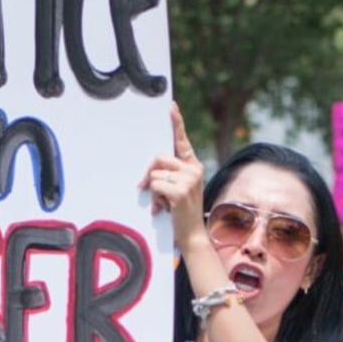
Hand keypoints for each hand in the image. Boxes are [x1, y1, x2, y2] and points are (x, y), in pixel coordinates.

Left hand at [138, 102, 204, 248]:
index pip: (182, 141)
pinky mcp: (181, 191)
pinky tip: (165, 207)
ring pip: (154, 173)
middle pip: (158, 158)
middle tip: (152, 190)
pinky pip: (154, 185)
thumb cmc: (180, 210)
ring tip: (164, 202)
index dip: (176, 123)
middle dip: (150, 173)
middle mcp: (194, 169)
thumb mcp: (175, 188)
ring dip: (153, 190)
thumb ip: (168, 175)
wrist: (191, 235)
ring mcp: (189, 179)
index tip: (170, 106)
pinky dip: (155, 198)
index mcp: (193, 165)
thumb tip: (148, 172)